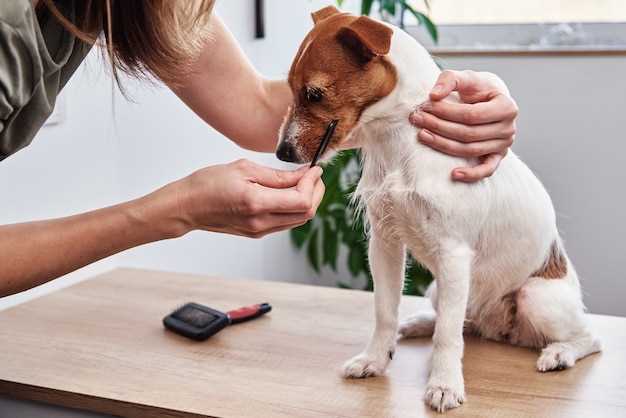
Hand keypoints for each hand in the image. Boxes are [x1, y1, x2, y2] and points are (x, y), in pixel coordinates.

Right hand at [172, 159, 324, 237]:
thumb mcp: (244, 169)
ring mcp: (260, 230)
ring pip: (299, 220)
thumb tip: (304, 174)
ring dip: (308, 200)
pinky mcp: (257, 232)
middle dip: (316, 192)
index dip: (313, 183)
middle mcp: (261, 222)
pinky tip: (290, 192)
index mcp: (257, 203)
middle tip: (313, 175)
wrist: (186, 206)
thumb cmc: (208, 183)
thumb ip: (277, 175)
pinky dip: (295, 207)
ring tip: (304, 182)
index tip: (315, 169)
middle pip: (306, 213)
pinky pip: (286, 222)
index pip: (302, 200)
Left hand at [410, 70, 517, 181]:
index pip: (471, 114)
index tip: (424, 106)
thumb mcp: (467, 77)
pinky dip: (471, 174)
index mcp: (507, 107)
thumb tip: (434, 95)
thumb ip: (450, 79)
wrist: (490, 100)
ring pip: (470, 150)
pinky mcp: (497, 157)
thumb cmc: (477, 89)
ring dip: (443, 144)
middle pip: (468, 133)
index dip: (445, 112)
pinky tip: (453, 174)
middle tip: (417, 118)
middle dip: (439, 126)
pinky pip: (486, 170)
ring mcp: (504, 145)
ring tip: (421, 134)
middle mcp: (508, 128)